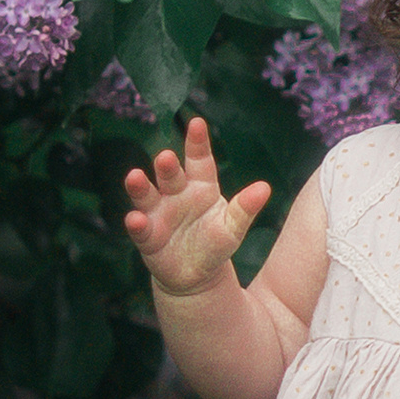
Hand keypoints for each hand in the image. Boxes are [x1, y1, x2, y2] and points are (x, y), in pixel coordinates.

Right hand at [123, 116, 270, 296]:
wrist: (196, 275)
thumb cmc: (215, 243)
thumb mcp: (233, 227)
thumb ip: (245, 208)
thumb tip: (265, 188)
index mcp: (200, 186)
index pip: (199, 160)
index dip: (197, 143)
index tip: (197, 123)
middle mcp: (176, 194)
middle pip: (170, 175)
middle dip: (166, 165)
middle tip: (165, 157)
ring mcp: (159, 214)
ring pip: (147, 195)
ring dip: (140, 186)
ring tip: (134, 176)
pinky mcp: (147, 236)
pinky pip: (140, 228)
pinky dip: (136, 223)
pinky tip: (135, 219)